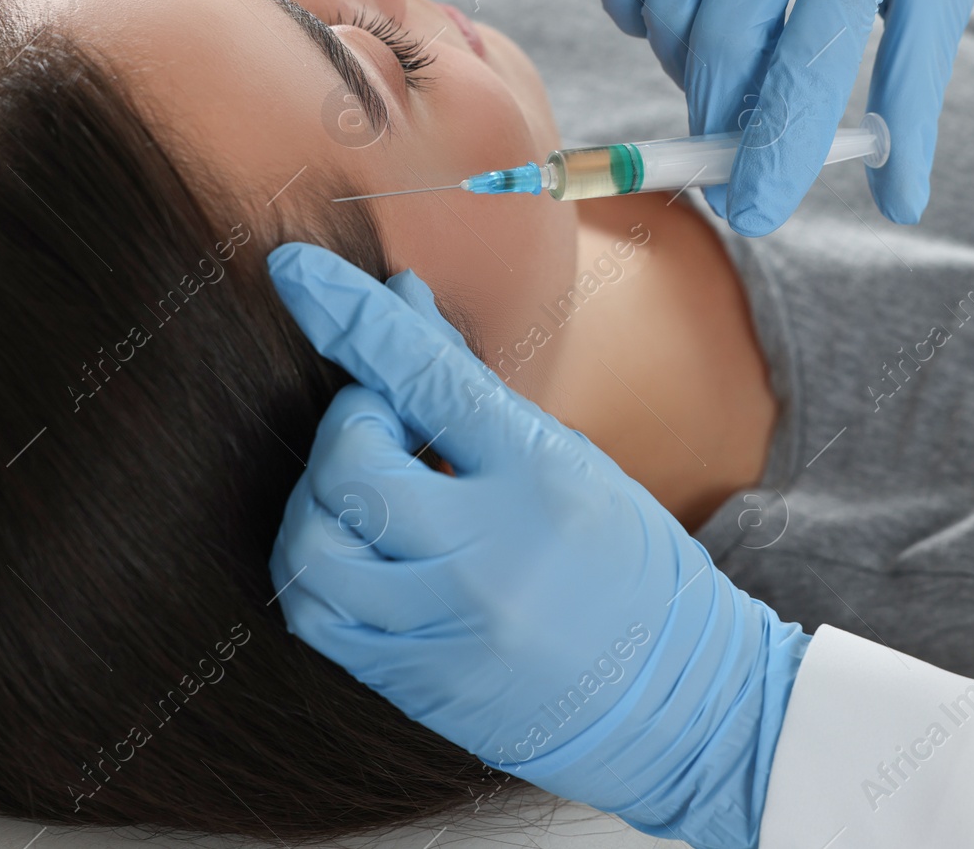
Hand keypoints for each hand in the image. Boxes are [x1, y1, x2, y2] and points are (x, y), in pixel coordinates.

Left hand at [266, 242, 809, 848]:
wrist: (680, 703)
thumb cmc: (631, 569)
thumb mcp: (569, 460)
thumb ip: (471, 389)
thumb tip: (400, 301)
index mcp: (543, 478)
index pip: (425, 377)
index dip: (350, 315)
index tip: (292, 269)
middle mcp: (489, 554)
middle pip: (351, 464)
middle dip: (348, 425)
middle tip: (382, 423)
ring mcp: (447, 627)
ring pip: (313, 545)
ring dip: (317, 500)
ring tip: (365, 491)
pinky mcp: (417, 683)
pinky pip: (317, 616)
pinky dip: (317, 568)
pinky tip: (355, 550)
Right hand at [594, 0, 973, 231]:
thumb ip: (910, 94)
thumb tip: (900, 201)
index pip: (809, 58)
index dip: (777, 146)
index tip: (754, 212)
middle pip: (724, 39)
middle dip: (722, 119)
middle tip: (734, 153)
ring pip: (670, 8)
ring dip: (688, 70)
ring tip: (730, 70)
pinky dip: (638, 13)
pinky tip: (681, 19)